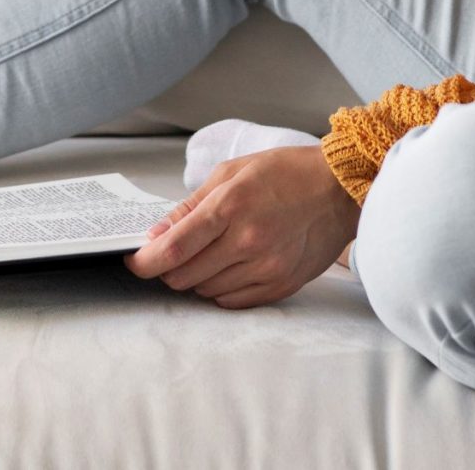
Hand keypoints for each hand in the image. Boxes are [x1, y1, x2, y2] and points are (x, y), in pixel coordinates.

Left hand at [122, 143, 358, 308]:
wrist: (340, 190)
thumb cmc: (286, 173)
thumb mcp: (232, 173)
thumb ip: (190, 206)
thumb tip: (156, 235)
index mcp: (230, 207)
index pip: (172, 249)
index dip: (144, 262)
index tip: (134, 261)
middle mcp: (247, 242)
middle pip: (183, 276)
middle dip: (169, 268)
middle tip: (173, 253)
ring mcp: (265, 268)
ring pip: (205, 291)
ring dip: (196, 277)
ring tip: (209, 253)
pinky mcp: (280, 286)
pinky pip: (232, 302)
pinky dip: (221, 289)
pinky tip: (229, 267)